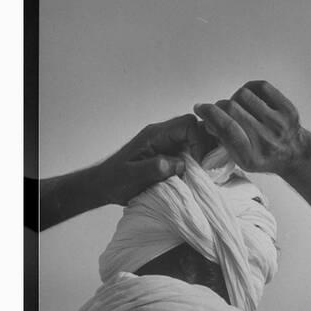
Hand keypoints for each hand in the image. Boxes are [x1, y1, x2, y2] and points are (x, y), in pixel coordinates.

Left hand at [98, 114, 213, 204]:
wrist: (104, 185)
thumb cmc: (114, 180)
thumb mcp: (132, 175)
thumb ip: (154, 168)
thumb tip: (180, 165)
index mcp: (154, 135)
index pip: (187, 124)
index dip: (199, 142)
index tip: (199, 164)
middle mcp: (163, 135)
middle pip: (196, 129)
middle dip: (206, 147)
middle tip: (206, 170)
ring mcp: (167, 145)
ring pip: (196, 140)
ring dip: (203, 155)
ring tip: (203, 174)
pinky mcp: (170, 155)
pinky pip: (190, 152)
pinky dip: (198, 162)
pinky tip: (197, 177)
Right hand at [194, 80, 309, 176]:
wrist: (293, 154)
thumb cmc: (262, 156)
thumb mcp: (240, 159)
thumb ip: (224, 140)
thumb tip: (208, 118)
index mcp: (251, 156)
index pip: (227, 128)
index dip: (209, 114)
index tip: (200, 108)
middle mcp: (266, 140)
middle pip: (231, 108)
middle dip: (220, 106)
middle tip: (220, 111)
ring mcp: (279, 123)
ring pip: (243, 95)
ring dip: (235, 99)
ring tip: (238, 108)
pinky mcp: (287, 109)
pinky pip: (260, 87)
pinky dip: (250, 89)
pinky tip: (249, 99)